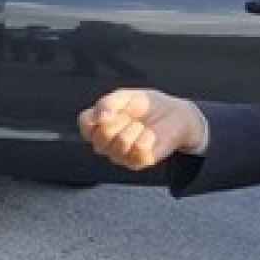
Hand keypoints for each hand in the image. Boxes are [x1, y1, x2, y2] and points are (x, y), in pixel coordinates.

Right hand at [77, 88, 207, 170]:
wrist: (174, 114)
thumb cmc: (146, 106)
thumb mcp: (124, 96)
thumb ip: (107, 103)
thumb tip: (100, 118)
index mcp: (98, 126)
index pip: (85, 125)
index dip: (99, 115)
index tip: (114, 109)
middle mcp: (105, 144)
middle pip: (101, 136)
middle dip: (121, 121)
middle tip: (131, 117)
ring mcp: (120, 155)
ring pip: (121, 143)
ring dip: (136, 129)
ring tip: (142, 126)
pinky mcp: (137, 162)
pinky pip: (139, 150)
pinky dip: (148, 138)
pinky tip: (150, 136)